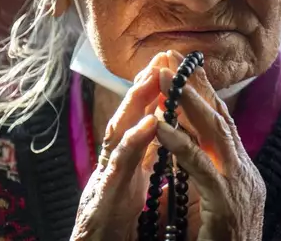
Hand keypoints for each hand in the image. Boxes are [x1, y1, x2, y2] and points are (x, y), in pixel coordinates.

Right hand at [71, 53, 169, 240]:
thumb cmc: (121, 230)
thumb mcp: (144, 193)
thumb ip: (156, 166)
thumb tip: (178, 144)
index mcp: (126, 165)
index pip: (141, 122)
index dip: (154, 96)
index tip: (173, 69)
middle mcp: (113, 166)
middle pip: (128, 118)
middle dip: (144, 86)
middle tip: (163, 57)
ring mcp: (105, 179)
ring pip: (118, 132)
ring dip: (134, 102)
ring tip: (154, 76)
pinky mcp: (102, 198)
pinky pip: (119, 166)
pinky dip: (133, 142)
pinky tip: (150, 122)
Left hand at [156, 52, 266, 240]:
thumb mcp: (218, 201)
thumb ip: (208, 173)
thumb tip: (191, 144)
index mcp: (241, 170)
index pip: (222, 122)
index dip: (204, 91)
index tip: (185, 64)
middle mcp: (245, 171)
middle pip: (220, 117)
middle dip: (196, 84)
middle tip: (172, 55)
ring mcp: (241, 185)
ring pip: (214, 132)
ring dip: (187, 100)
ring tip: (164, 75)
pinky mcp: (228, 203)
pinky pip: (200, 167)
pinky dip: (180, 143)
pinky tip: (160, 124)